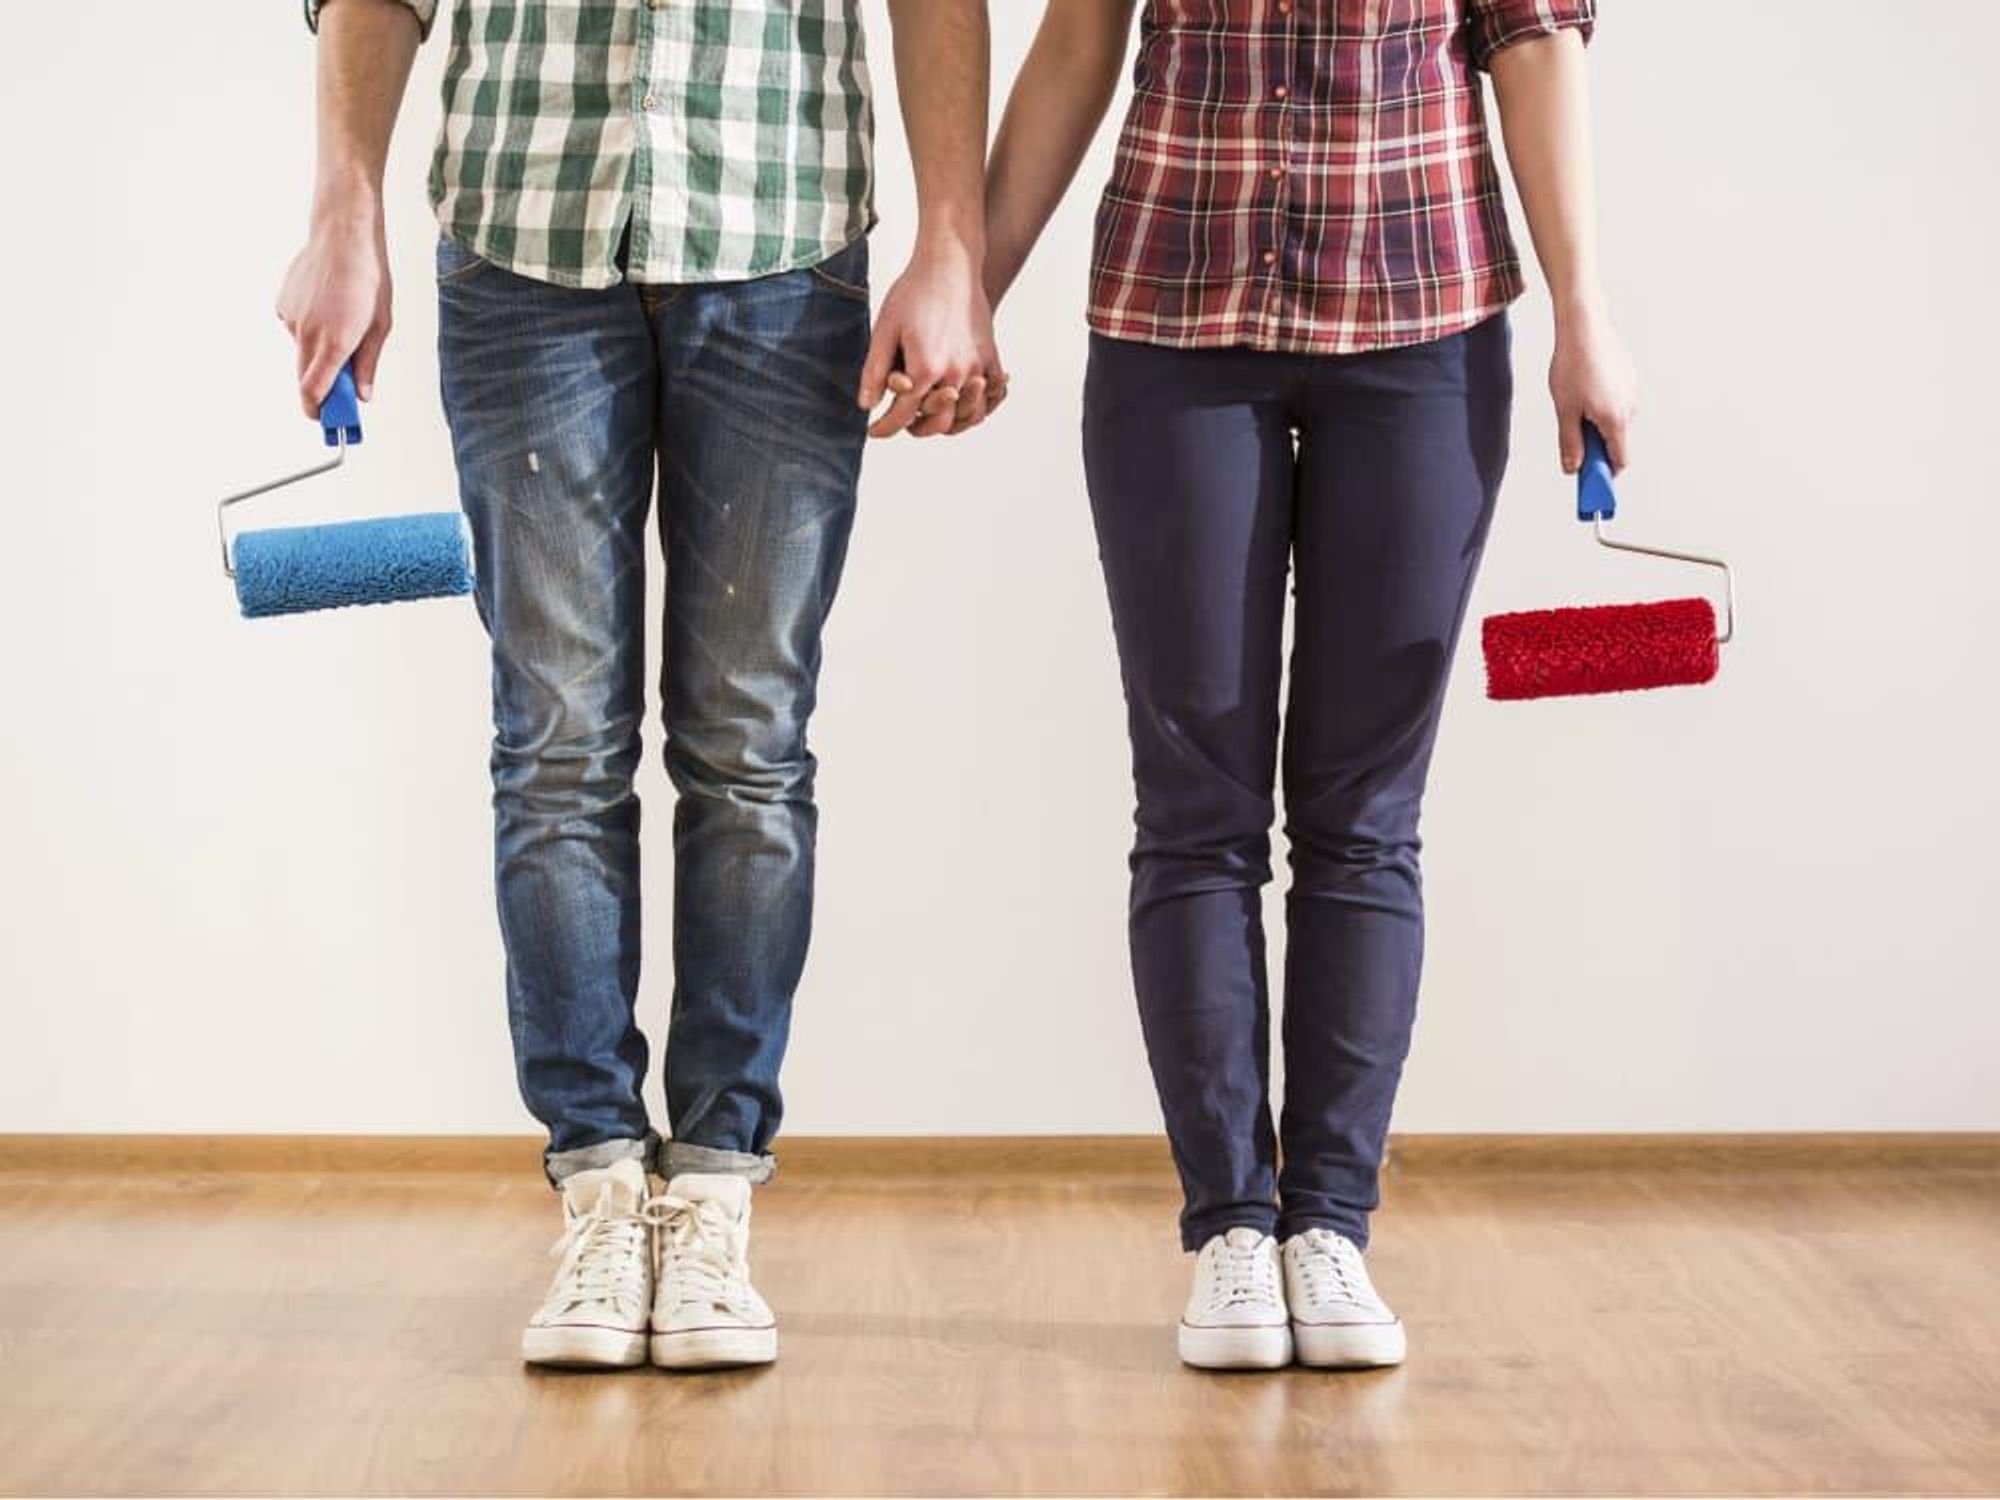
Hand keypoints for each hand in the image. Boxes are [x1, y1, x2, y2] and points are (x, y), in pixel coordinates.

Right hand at [276, 208, 392, 417]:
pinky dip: (311, 328)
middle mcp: (307, 334)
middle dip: (321, 387)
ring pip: (302, 351)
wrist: (343, 234)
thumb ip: (368, 364)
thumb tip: (362, 394)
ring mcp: (291, 318)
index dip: (319, 412)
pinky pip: (296, 328)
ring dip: (319, 351)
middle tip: (343, 384)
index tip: (329, 422)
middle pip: (305, 378)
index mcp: (334, 343)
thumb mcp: (381, 325)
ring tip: (344, 323)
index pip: (313, 392)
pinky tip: (327, 306)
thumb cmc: (369, 278)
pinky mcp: (282, 304)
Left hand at [859, 239, 1004, 438]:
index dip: (884, 428)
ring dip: (950, 422)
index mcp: (924, 369)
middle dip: (916, 429)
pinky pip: (993, 395)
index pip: (901, 415)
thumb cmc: (913, 292)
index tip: (872, 431)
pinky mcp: (992, 357)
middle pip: (939, 424)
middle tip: (902, 423)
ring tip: (932, 416)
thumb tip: (866, 406)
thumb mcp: (885, 329)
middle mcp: (955, 374)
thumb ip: (875, 370)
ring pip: (970, 417)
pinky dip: (981, 405)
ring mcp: (977, 368)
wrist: (951, 264)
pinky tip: (965, 402)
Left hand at [1550, 304, 1637, 473]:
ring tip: (1575, 403)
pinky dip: (1602, 407)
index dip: (1605, 476)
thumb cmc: (1573, 365)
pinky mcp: (1630, 380)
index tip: (1591, 485)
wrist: (1585, 326)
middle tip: (1573, 436)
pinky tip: (1584, 389)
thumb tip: (1573, 468)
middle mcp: (1631, 408)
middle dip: (1596, 446)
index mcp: (1616, 420)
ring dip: (1597, 424)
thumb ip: (1570, 443)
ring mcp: (1632, 393)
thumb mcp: (1565, 410)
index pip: (1619, 461)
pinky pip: (1616, 404)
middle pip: (1617, 442)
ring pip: (1615, 422)